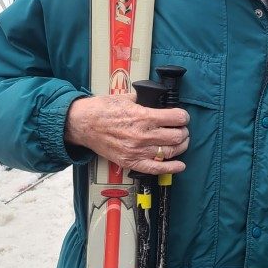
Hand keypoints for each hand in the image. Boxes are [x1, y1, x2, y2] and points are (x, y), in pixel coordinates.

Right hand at [65, 93, 188, 174]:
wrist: (83, 124)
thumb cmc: (101, 109)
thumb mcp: (126, 97)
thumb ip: (144, 100)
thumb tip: (157, 101)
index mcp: (143, 116)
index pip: (176, 118)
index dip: (183, 116)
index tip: (183, 117)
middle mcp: (143, 135)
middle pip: (177, 136)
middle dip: (183, 132)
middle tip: (182, 129)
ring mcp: (137, 150)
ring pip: (170, 152)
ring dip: (180, 147)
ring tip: (180, 142)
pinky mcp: (130, 161)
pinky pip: (156, 169)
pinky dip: (171, 169)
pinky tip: (180, 166)